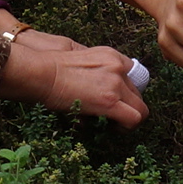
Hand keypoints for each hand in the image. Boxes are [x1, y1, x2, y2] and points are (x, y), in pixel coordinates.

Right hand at [0, 34, 149, 125]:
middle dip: (128, 106)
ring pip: (140, 107)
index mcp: (111, 55)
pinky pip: (135, 118)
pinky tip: (113, 128)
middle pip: (138, 92)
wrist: (43, 73)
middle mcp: (118, 67)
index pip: (132, 74)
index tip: (114, 100)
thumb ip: (94, 71)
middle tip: (114, 116)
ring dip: (130, 118)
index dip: (124, 91)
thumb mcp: (79, 61)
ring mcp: (116, 84)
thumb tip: (94, 93)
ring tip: (114, 125)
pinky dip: (128, 126)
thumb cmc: (51, 69)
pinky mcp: (110, 101)